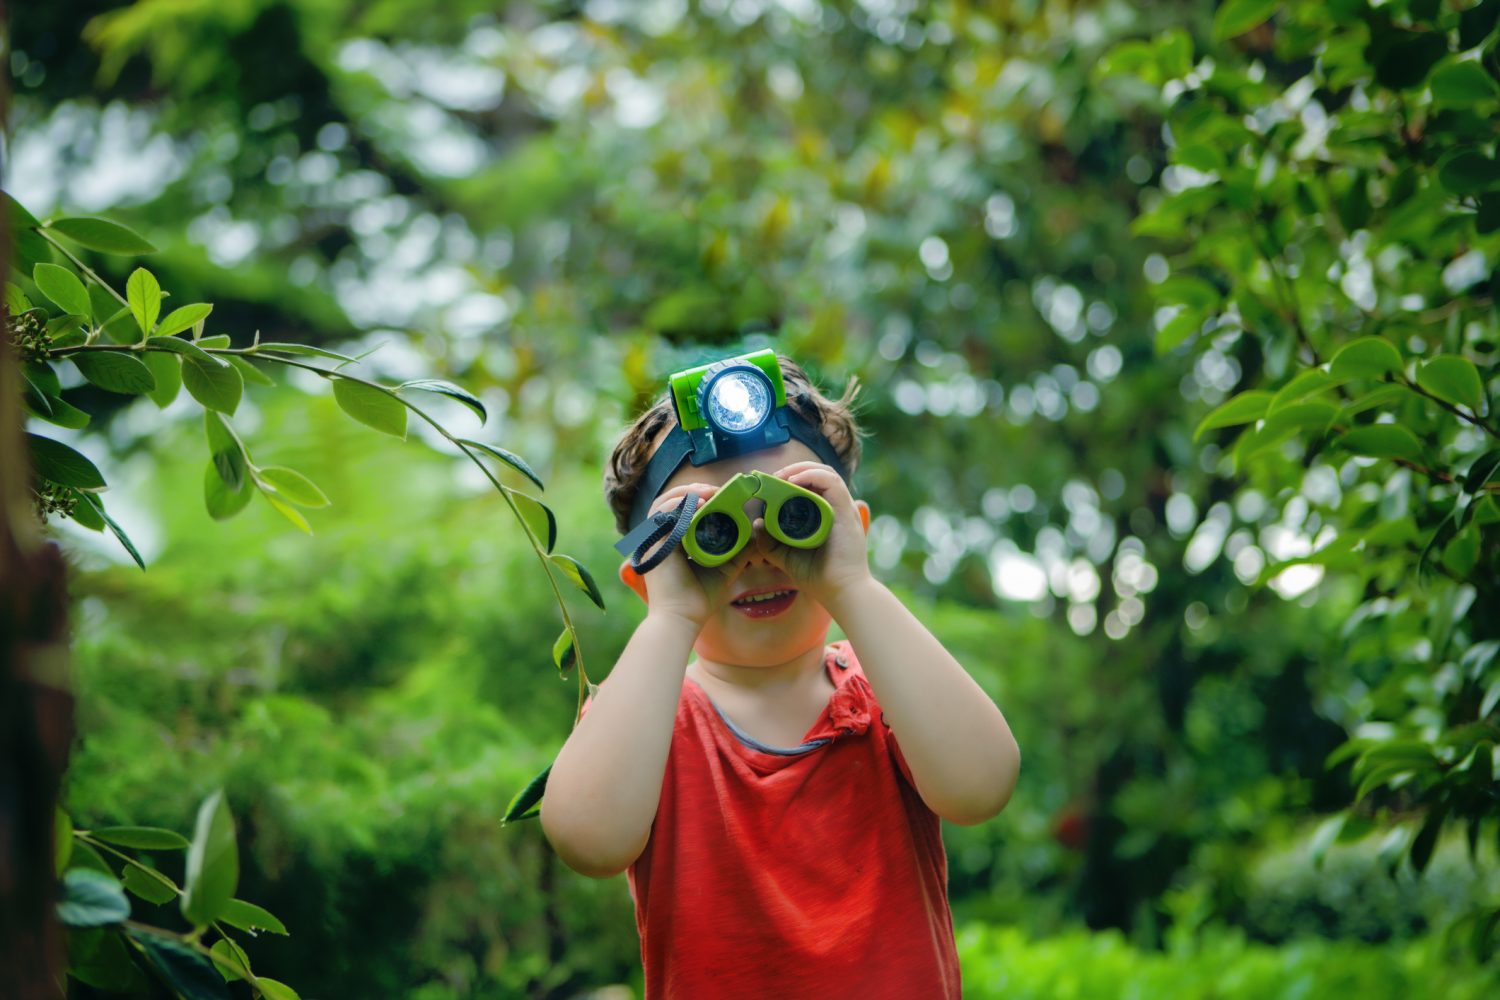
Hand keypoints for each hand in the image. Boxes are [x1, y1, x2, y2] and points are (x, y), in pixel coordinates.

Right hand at [633, 483, 738, 627]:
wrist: (683, 618)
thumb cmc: (700, 597)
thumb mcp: (725, 566)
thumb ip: (738, 549)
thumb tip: (755, 532)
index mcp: (675, 540)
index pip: (682, 509)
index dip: (699, 497)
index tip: (721, 494)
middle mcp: (662, 537)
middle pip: (671, 501)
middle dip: (692, 490)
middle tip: (715, 490)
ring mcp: (654, 539)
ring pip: (663, 503)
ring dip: (684, 493)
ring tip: (707, 493)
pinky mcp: (651, 544)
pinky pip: (660, 516)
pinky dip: (677, 505)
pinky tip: (698, 504)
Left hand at [754, 462, 872, 605]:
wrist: (840, 592)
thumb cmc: (818, 576)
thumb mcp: (786, 556)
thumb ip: (771, 542)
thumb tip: (757, 523)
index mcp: (825, 514)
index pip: (811, 485)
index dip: (791, 478)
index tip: (769, 484)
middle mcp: (836, 508)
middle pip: (818, 474)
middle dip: (793, 470)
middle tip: (772, 478)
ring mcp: (843, 508)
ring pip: (826, 473)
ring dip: (801, 469)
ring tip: (781, 477)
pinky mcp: (846, 511)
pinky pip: (831, 482)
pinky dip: (812, 476)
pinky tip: (794, 481)